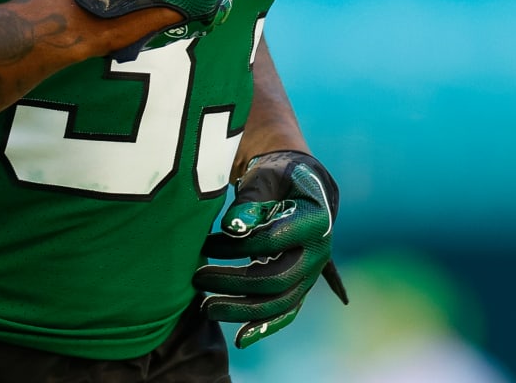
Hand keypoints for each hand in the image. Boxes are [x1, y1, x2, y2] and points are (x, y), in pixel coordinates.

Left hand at [193, 150, 347, 348]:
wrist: (299, 187)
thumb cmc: (278, 178)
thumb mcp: (265, 178)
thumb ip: (251, 201)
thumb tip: (232, 227)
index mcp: (314, 220)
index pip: (272, 241)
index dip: (236, 246)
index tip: (207, 243)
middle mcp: (318, 252)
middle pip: (276, 279)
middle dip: (233, 282)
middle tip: (197, 278)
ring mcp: (310, 273)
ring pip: (279, 302)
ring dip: (242, 310)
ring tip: (205, 308)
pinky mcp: (300, 285)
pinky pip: (285, 312)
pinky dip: (264, 327)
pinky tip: (240, 338)